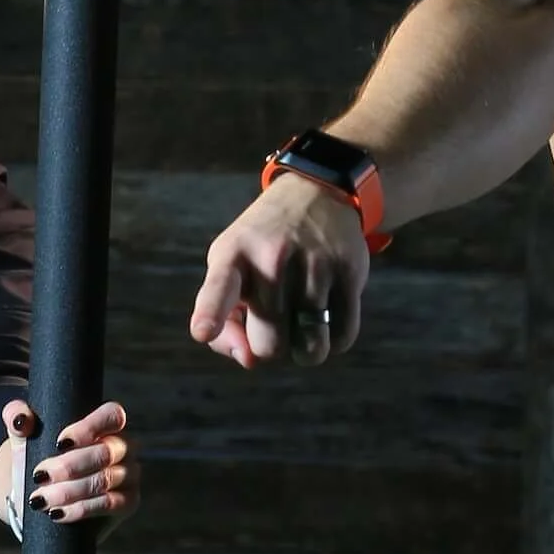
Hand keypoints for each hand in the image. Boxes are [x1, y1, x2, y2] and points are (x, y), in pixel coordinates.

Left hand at [0, 399, 138, 528]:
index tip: (60, 443)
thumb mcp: (22, 436)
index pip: (112, 415)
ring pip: (105, 480)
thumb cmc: (35, 458)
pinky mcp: (128, 502)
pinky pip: (111, 504)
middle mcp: (122, 446)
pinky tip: (58, 513)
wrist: (39, 495)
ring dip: (70, 491)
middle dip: (70, 466)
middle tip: (40, 476)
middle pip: (106, 452)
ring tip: (41, 499)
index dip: (90, 427)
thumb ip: (16, 416)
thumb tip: (22, 420)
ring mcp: (129, 474)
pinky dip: (82, 509)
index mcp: (104, 424)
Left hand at [190, 179, 368, 368]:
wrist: (316, 193)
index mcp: (232, 254)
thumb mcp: (230, 267)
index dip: (211, 314)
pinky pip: (343, 337)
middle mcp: (272, 258)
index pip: (220, 288)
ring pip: (310, 349)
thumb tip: (249, 361)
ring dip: (306, 349)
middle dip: (271, 345)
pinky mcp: (349, 271)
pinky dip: (334, 340)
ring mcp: (314, 264)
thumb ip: (225, 321)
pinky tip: (327, 317)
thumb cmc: (262, 248)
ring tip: (302, 322)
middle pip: (269, 346)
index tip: (203, 330)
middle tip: (275, 318)